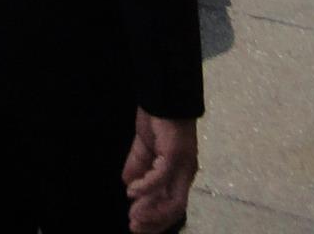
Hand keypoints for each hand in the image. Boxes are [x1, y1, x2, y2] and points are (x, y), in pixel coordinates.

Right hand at [123, 111, 197, 232]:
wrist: (164, 94)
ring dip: (152, 211)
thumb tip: (128, 186)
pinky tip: (132, 192)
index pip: (172, 204)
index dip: (156, 218)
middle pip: (175, 208)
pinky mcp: (175, 155)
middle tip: (134, 228)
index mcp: (180, 173)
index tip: (138, 226)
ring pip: (172, 200)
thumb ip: (138, 164)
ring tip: (133, 217)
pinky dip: (146, 187)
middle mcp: (186, 173)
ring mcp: (183, 165)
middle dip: (154, 221)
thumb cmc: (158, 118)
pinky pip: (161, 178)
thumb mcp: (145, 145)